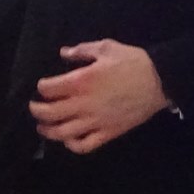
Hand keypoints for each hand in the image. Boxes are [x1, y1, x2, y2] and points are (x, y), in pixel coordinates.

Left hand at [29, 40, 170, 153]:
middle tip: (34, 107)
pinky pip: (85, 145)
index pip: (49, 89)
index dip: (41, 87)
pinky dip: (72, 145)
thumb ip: (81, 51)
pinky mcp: (108, 133)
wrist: (160, 81)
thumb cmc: (132, 61)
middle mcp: (84, 104)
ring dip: (48, 131)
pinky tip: (68, 139)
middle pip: (50, 113)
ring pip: (63, 133)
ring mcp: (96, 121)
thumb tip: (63, 53)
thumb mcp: (106, 47)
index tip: (42, 86)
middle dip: (37, 110)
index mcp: (81, 81)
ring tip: (42, 127)